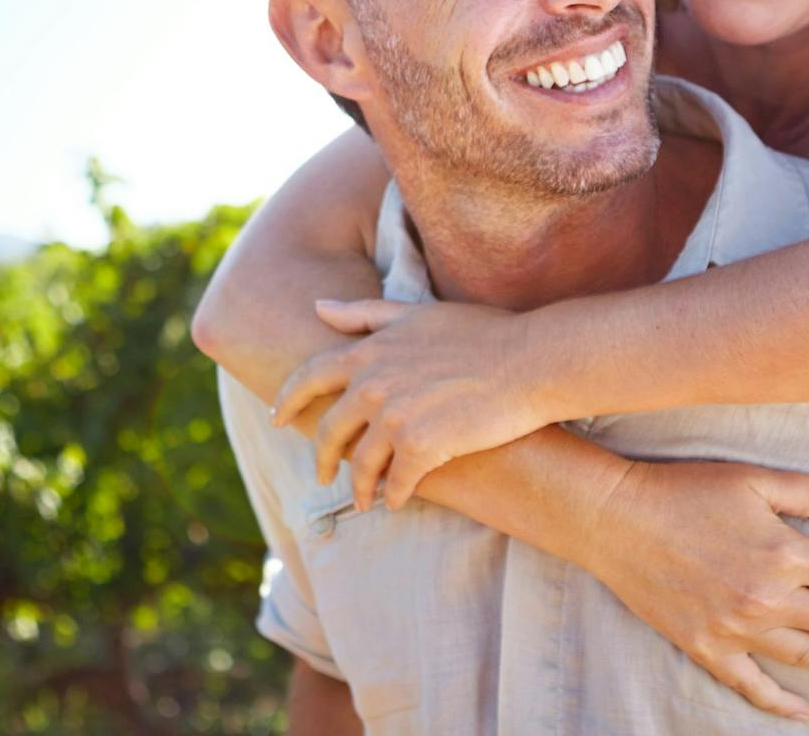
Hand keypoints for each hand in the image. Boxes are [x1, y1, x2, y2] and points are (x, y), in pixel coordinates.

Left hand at [271, 298, 555, 509]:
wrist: (530, 362)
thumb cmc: (483, 333)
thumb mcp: (418, 313)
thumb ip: (365, 314)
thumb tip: (318, 307)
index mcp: (369, 352)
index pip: (308, 378)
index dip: (287, 400)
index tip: (278, 418)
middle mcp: (373, 385)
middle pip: (329, 431)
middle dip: (323, 457)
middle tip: (323, 474)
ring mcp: (396, 418)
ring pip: (362, 465)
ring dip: (361, 486)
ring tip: (368, 499)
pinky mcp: (422, 448)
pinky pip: (397, 483)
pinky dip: (394, 495)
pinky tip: (398, 501)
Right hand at [580, 460, 808, 722]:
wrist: (616, 520)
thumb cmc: (688, 490)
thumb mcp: (757, 478)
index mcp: (785, 553)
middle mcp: (766, 598)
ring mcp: (735, 629)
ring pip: (805, 655)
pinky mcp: (705, 647)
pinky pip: (750, 685)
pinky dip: (779, 703)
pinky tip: (804, 710)